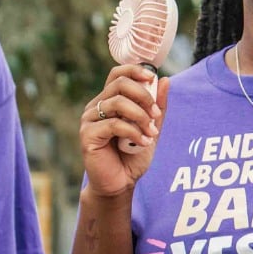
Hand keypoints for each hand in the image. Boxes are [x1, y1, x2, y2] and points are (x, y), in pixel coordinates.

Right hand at [81, 65, 168, 195]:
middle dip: (144, 96)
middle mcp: (97, 106)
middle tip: (156, 115)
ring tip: (152, 134)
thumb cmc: (133, 156)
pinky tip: (143, 143)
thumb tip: (164, 80)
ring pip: (118, 103)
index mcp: (109, 100)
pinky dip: (134, 132)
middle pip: (120, 84)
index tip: (152, 78)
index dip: (135, 70)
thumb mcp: (151, 129)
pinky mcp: (88, 135)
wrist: (120, 183)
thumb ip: (157, 107)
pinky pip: (114, 124)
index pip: (118, 74)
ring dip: (141, 117)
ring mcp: (89, 120)